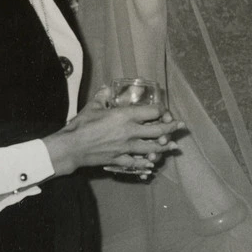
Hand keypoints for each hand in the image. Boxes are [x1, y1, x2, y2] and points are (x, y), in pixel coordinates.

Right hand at [44, 103, 180, 175]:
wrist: (71, 147)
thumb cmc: (81, 125)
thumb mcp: (93, 106)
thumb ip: (103, 95)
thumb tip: (107, 88)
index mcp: (125, 116)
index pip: (152, 112)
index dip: (161, 111)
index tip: (165, 112)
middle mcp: (130, 132)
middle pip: (157, 131)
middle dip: (171, 128)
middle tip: (180, 127)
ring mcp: (126, 147)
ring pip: (151, 148)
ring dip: (164, 147)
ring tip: (173, 146)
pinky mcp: (120, 159)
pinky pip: (136, 162)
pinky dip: (146, 163)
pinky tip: (152, 164)